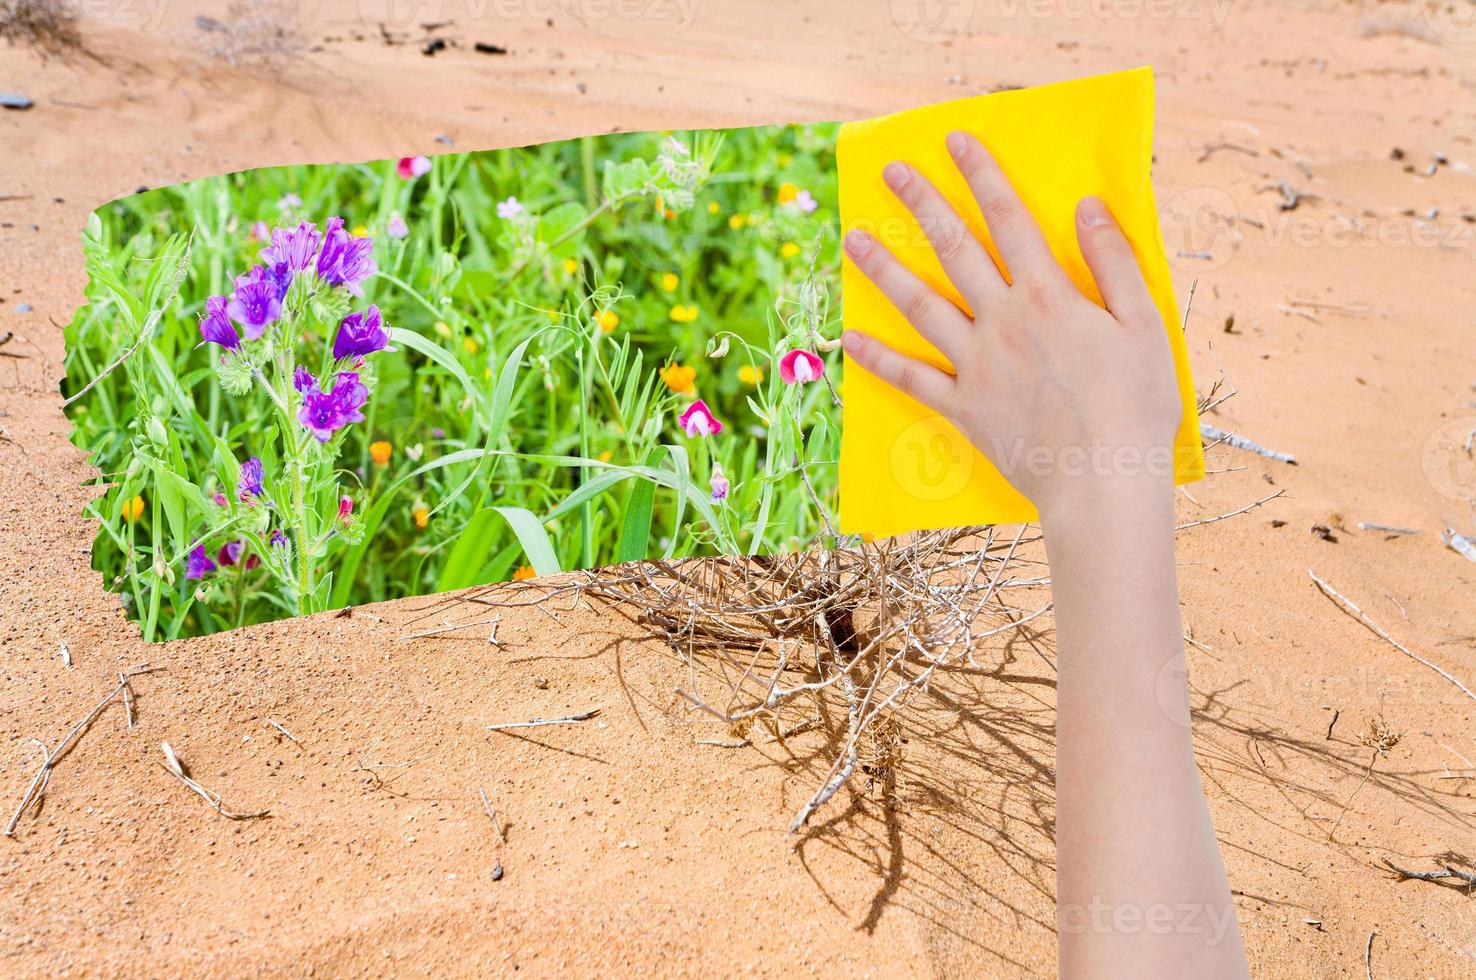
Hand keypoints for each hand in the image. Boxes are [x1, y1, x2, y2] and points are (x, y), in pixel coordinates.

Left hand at [841, 131, 1182, 520]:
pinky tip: (848, 338)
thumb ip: (1115, 262)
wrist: (1103, 484)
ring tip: (852, 239)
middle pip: (955, 250)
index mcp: (1050, 296)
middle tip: (891, 172)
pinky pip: (911, 378)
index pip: (1010, 219)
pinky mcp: (962, 408)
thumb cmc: (1136, 407)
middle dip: (922, 205)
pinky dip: (878, 359)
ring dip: (883, 269)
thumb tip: (1089, 205)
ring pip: (920, 304)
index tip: (955, 141)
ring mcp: (976, 364)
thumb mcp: (1146, 325)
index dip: (982, 175)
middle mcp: (1003, 321)